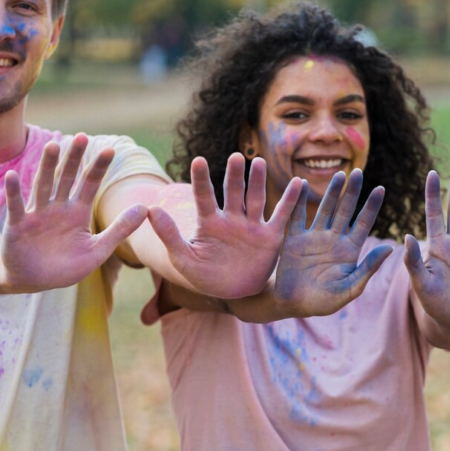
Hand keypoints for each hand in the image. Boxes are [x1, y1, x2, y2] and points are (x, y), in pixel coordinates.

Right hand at [1, 134, 146, 292]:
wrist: (33, 281)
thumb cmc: (66, 266)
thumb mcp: (98, 250)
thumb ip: (120, 229)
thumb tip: (145, 208)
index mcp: (77, 213)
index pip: (89, 184)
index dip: (98, 168)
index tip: (111, 149)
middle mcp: (57, 208)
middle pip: (66, 178)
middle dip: (74, 159)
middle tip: (82, 137)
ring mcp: (37, 215)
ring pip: (43, 186)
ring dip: (47, 167)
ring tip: (53, 146)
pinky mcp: (18, 226)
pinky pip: (16, 207)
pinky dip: (14, 192)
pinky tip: (12, 175)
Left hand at [146, 155, 302, 298]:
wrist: (233, 293)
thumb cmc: (204, 276)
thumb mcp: (183, 258)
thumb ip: (169, 234)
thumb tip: (150, 209)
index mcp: (210, 222)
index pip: (204, 196)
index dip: (201, 179)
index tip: (199, 160)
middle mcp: (232, 219)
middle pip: (233, 192)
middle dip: (234, 175)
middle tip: (236, 157)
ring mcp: (252, 226)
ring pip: (256, 198)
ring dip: (257, 181)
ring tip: (258, 162)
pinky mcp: (271, 236)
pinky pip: (282, 215)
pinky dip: (291, 201)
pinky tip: (299, 184)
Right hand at [273, 169, 391, 316]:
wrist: (292, 304)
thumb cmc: (323, 302)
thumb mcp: (350, 288)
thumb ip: (368, 268)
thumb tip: (389, 248)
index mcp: (349, 251)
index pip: (363, 223)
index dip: (372, 206)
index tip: (381, 188)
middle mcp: (333, 240)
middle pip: (345, 211)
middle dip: (352, 192)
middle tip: (359, 172)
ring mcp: (314, 237)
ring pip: (325, 209)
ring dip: (332, 192)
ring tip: (339, 174)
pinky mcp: (294, 239)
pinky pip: (297, 216)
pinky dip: (299, 200)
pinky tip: (302, 183)